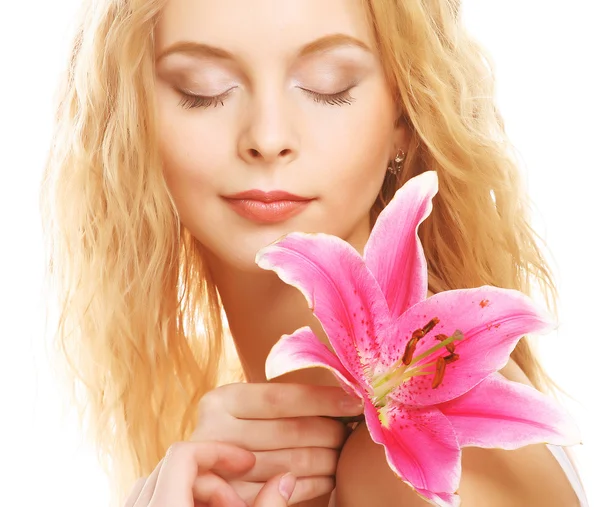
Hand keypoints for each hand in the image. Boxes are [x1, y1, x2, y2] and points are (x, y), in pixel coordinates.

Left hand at [124, 441, 295, 506]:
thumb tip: (286, 478)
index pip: (184, 453)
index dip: (220, 451)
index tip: (248, 462)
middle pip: (174, 465)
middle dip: (214, 478)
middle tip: (241, 504)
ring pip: (161, 481)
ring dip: (199, 490)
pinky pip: (152, 498)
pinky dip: (181, 499)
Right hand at [190, 382, 363, 504]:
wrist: (213, 468)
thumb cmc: (243, 427)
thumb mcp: (249, 406)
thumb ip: (284, 400)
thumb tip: (346, 390)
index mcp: (221, 401)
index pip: (279, 398)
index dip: (322, 399)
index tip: (355, 400)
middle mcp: (215, 433)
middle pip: (290, 431)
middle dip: (331, 431)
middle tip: (352, 430)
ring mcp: (223, 470)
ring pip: (293, 463)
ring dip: (328, 458)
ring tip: (345, 451)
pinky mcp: (236, 499)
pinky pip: (289, 491)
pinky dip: (316, 483)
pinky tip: (331, 475)